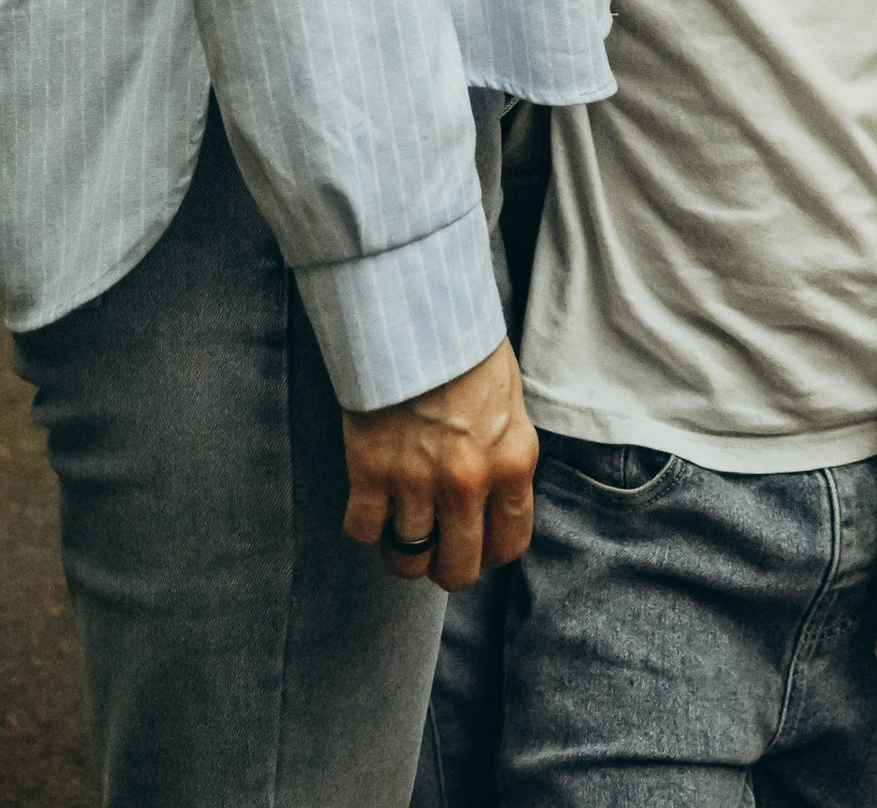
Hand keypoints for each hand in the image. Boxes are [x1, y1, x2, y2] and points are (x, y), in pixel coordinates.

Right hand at [341, 335, 537, 592]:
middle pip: (458, 569)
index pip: (510, 544)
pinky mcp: (370, 471)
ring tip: (400, 526)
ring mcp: (417, 481)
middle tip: (435, 547)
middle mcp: (469, 482)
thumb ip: (505, 452)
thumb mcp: (510, 398)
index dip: (490, 551)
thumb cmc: (467, 343)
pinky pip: (363, 531)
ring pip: (408, 561)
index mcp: (514, 461)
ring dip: (403, 549)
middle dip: (446, 566)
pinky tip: (371, 501)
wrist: (418, 307)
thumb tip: (497, 494)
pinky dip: (365, 524)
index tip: (476, 544)